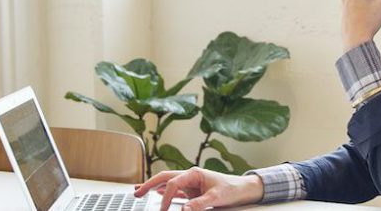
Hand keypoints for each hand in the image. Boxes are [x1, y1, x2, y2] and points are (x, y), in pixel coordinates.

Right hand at [132, 167, 263, 210]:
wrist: (243, 189)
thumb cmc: (232, 189)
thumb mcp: (217, 197)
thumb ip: (199, 203)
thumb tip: (184, 210)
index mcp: (194, 173)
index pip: (173, 183)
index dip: (165, 197)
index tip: (163, 210)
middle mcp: (190, 176)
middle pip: (165, 178)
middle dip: (149, 184)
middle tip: (136, 193)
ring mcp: (191, 183)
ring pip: (167, 184)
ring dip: (153, 187)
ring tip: (139, 191)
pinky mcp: (193, 191)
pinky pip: (174, 191)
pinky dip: (163, 192)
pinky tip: (156, 194)